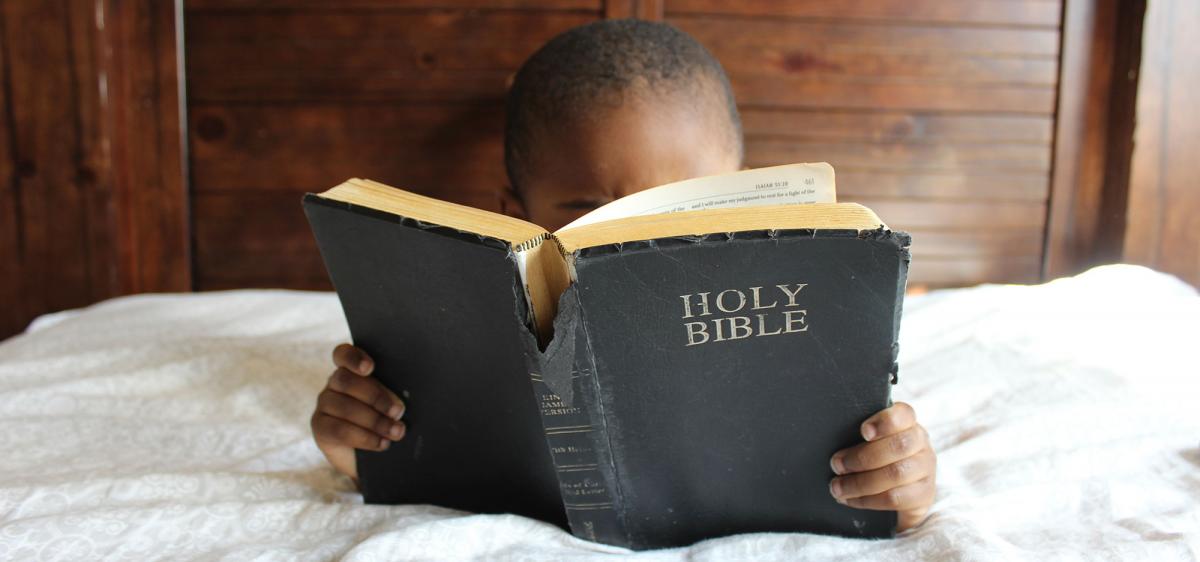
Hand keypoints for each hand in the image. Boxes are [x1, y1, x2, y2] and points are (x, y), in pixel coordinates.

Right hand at [311, 343, 406, 482]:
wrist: (370, 455)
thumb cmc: (387, 420)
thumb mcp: (392, 404)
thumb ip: (393, 395)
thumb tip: (401, 403)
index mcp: (352, 369)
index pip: (343, 354)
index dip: (354, 358)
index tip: (370, 368)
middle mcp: (335, 383)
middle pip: (346, 380)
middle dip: (375, 396)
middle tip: (398, 411)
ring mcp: (325, 404)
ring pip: (345, 407)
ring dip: (375, 421)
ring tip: (396, 431)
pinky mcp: (320, 427)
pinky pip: (340, 430)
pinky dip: (365, 438)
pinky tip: (382, 443)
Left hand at [828, 402, 935, 531]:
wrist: (899, 492)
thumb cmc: (875, 458)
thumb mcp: (869, 442)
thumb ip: (858, 436)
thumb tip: (830, 438)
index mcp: (908, 424)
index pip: (904, 414)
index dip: (885, 421)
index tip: (863, 431)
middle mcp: (921, 444)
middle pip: (899, 446)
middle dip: (862, 457)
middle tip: (836, 465)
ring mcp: (926, 471)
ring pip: (896, 474)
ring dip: (860, 482)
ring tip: (837, 487)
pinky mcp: (924, 496)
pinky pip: (895, 499)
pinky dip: (867, 500)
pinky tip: (850, 499)